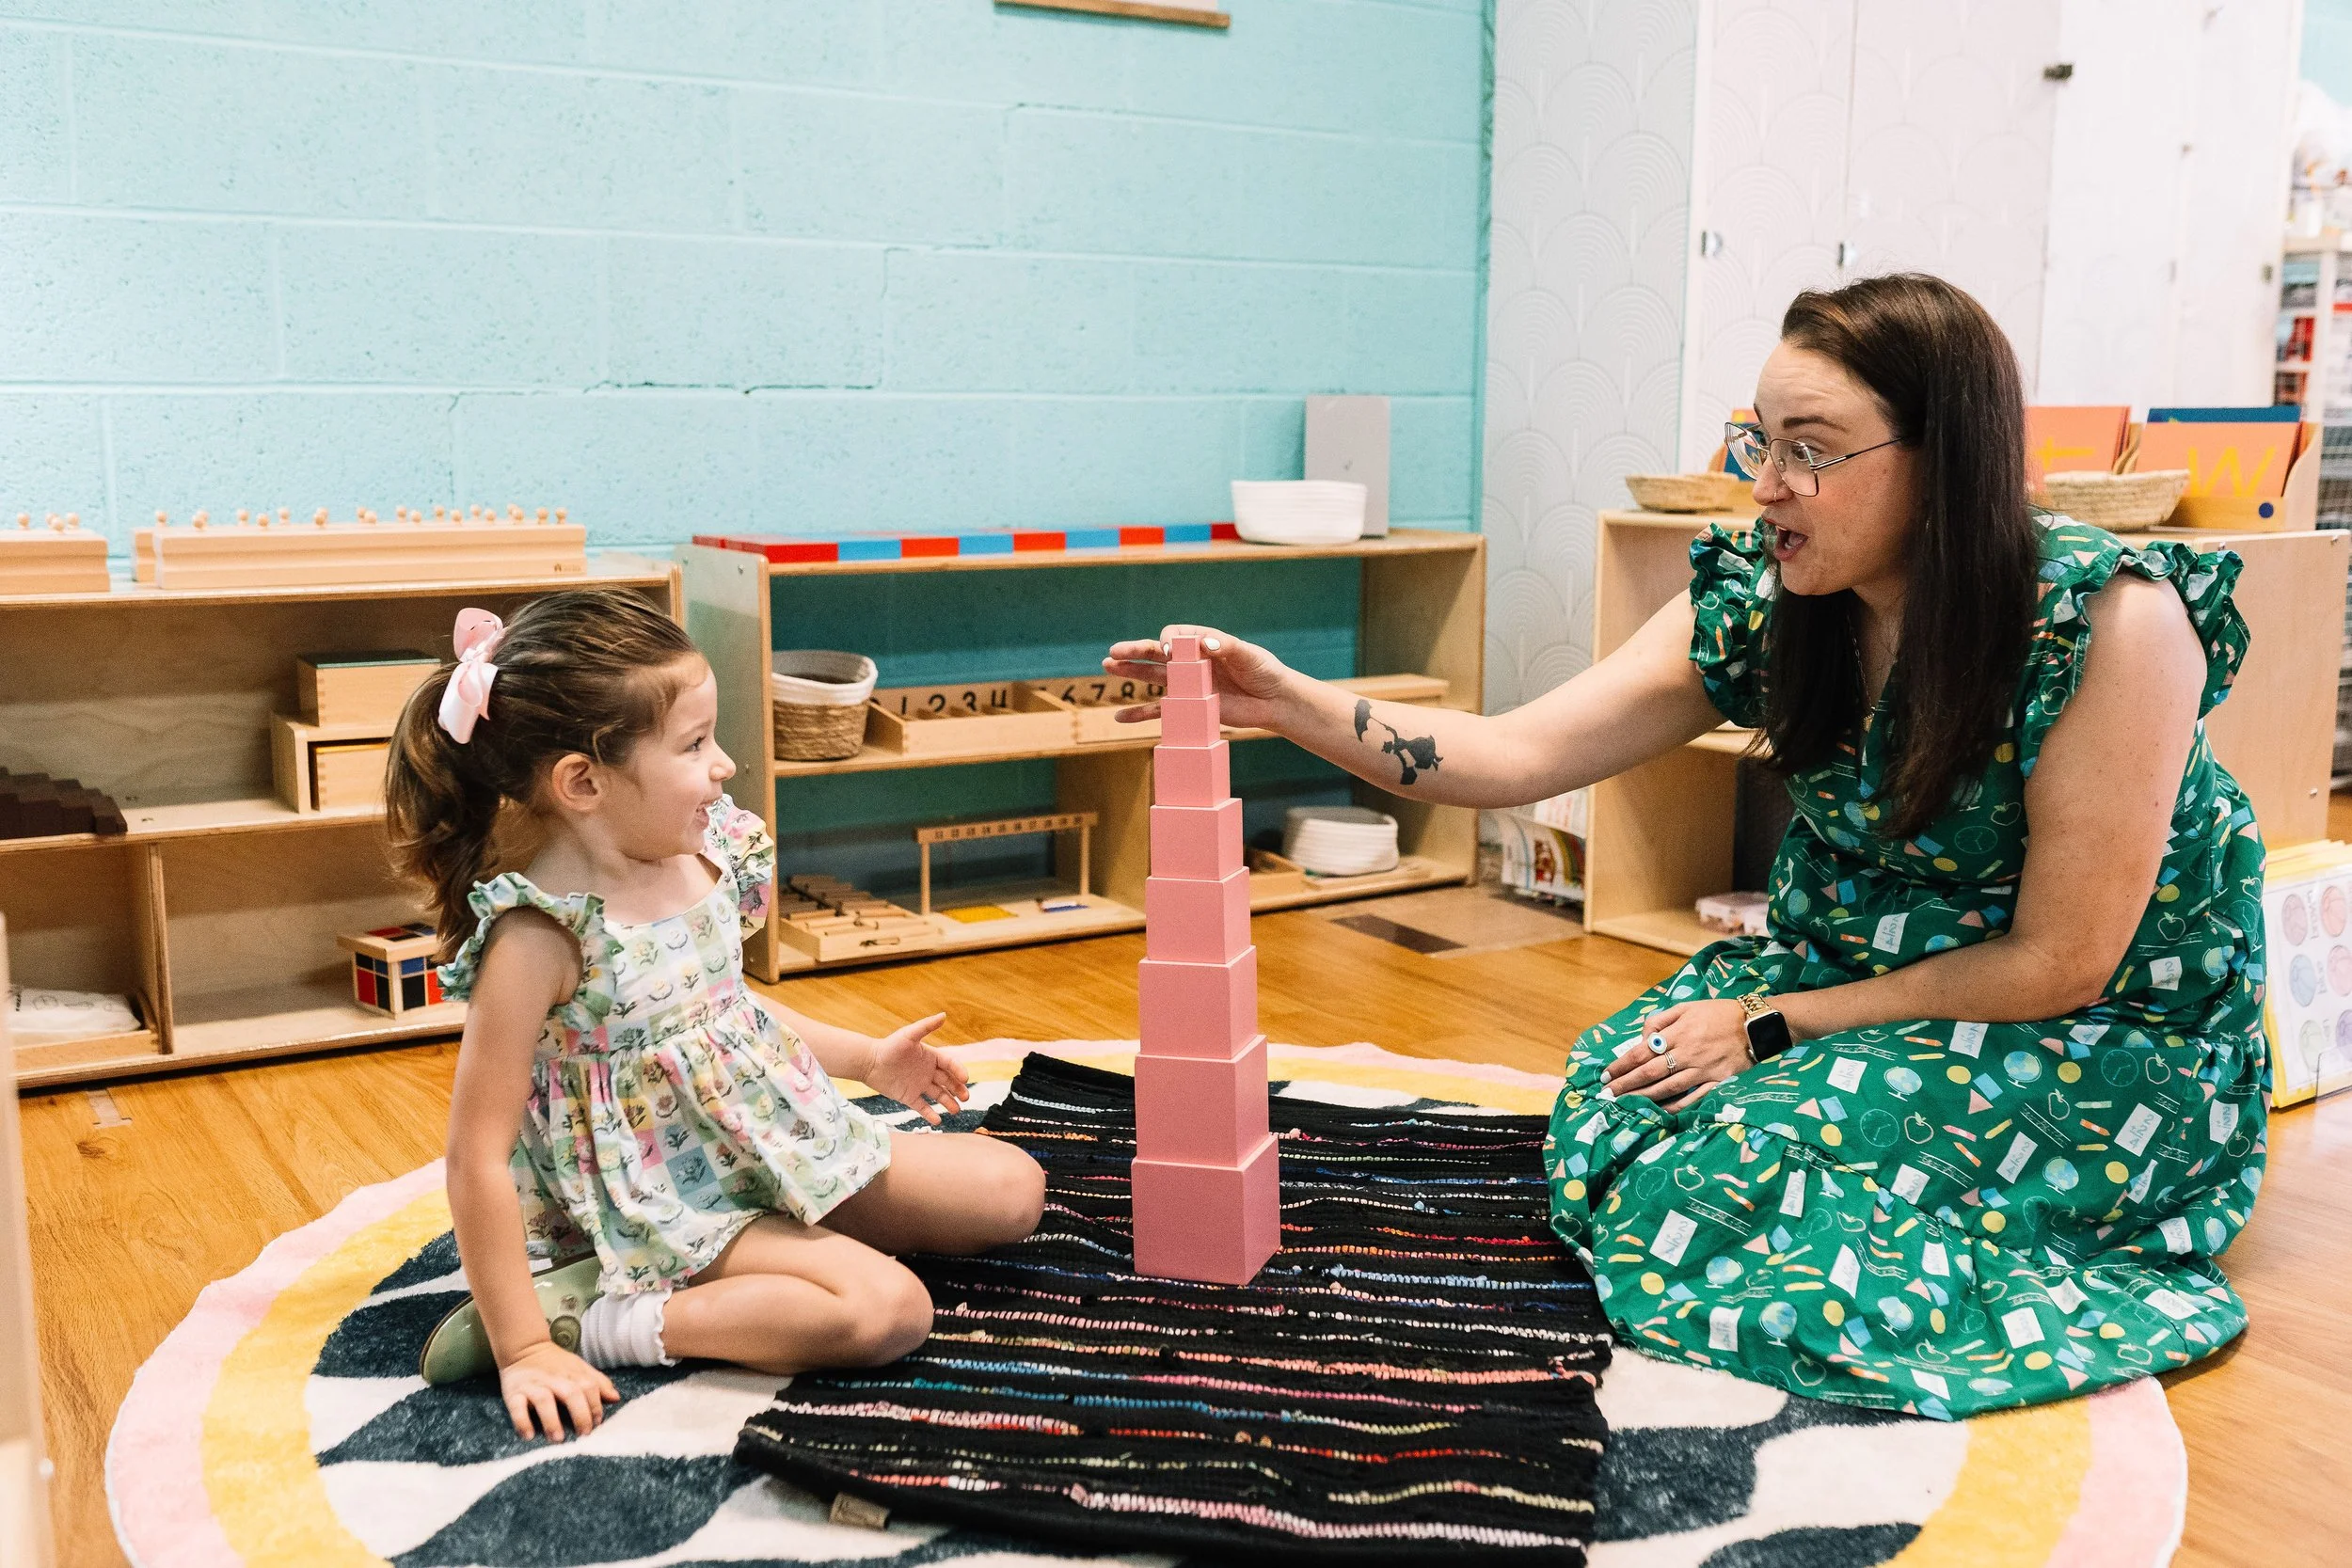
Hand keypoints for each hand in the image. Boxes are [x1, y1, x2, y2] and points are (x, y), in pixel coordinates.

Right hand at [497, 1339, 619, 1441]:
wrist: (524, 1348)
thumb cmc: (556, 1364)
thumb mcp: (579, 1368)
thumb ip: (597, 1382)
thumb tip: (616, 1398)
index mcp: (572, 1373)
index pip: (589, 1387)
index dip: (595, 1405)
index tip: (598, 1423)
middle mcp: (554, 1379)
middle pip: (571, 1394)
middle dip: (580, 1415)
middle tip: (584, 1435)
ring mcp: (533, 1385)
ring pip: (544, 1401)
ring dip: (552, 1421)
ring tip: (558, 1439)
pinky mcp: (513, 1393)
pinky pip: (517, 1407)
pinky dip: (522, 1421)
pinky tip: (529, 1435)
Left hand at [862, 1012, 968, 1124]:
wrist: (868, 1062)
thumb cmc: (889, 1046)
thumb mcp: (908, 1035)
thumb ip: (926, 1026)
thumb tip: (944, 1015)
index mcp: (931, 1057)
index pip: (950, 1064)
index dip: (958, 1071)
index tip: (965, 1078)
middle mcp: (927, 1072)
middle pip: (948, 1081)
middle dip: (958, 1089)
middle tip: (966, 1097)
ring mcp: (919, 1085)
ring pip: (939, 1095)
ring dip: (949, 1102)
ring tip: (956, 1110)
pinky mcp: (909, 1097)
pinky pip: (922, 1107)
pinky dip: (930, 1114)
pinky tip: (939, 1119)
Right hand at [1102, 624, 1293, 731]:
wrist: (1273, 701)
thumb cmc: (1264, 672)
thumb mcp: (1249, 656)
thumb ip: (1227, 647)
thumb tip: (1205, 644)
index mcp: (1203, 643)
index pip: (1175, 636)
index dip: (1167, 642)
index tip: (1168, 652)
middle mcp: (1191, 662)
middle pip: (1155, 653)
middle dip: (1134, 652)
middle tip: (1113, 652)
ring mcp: (1187, 685)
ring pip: (1152, 677)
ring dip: (1130, 673)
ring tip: (1107, 667)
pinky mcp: (1189, 707)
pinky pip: (1159, 710)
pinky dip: (1140, 713)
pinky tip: (1120, 716)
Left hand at [1602, 999, 1755, 1110]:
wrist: (1756, 1023)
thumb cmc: (1719, 1013)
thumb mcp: (1687, 1007)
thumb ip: (1661, 1020)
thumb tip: (1642, 1037)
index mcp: (1678, 1032)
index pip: (1641, 1051)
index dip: (1621, 1065)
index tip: (1605, 1075)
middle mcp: (1687, 1052)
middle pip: (1650, 1072)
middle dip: (1626, 1084)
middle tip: (1607, 1094)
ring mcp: (1702, 1069)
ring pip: (1667, 1087)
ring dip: (1644, 1097)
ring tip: (1625, 1103)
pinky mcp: (1717, 1082)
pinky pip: (1692, 1097)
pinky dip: (1675, 1106)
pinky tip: (1659, 1111)